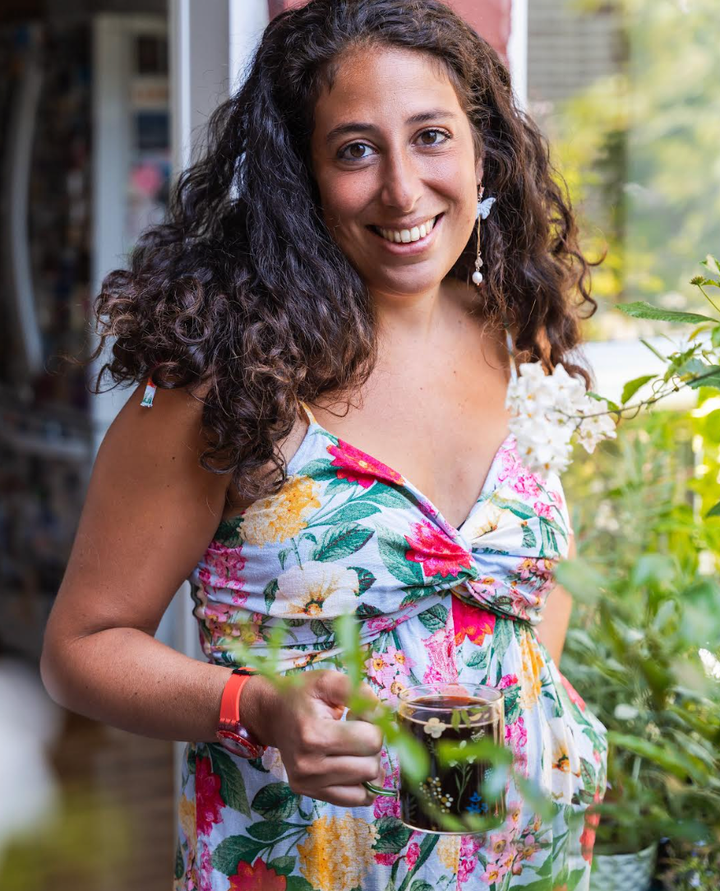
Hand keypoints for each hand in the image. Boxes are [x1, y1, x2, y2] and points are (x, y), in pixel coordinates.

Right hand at [247, 669, 384, 807]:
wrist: (271, 713)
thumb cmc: (302, 694)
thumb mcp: (328, 680)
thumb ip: (359, 692)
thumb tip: (384, 716)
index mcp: (314, 735)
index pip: (371, 741)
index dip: (374, 724)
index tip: (358, 714)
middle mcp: (308, 766)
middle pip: (371, 766)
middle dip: (372, 745)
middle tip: (355, 729)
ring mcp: (308, 784)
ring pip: (367, 786)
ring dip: (368, 764)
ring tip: (352, 746)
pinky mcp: (310, 794)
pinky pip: (355, 801)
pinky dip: (363, 784)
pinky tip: (354, 766)